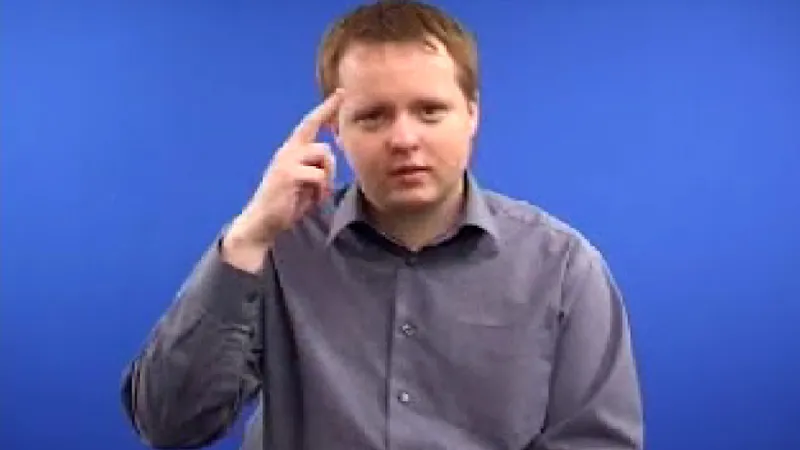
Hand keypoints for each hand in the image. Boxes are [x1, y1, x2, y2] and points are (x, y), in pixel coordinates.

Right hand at [223, 90, 342, 268]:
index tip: (340, 93)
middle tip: (338, 130)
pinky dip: (321, 190)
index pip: (310, 123)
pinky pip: (318, 175)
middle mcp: (288, 151)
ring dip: (328, 176)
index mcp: (291, 151)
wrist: (263, 221)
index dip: (326, 108)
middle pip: (322, 140)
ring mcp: (287, 161)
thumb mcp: (304, 181)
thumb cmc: (286, 202)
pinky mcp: (288, 174)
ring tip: (319, 193)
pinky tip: (314, 200)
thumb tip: (332, 155)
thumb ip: (316, 166)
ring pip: (324, 154)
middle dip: (332, 148)